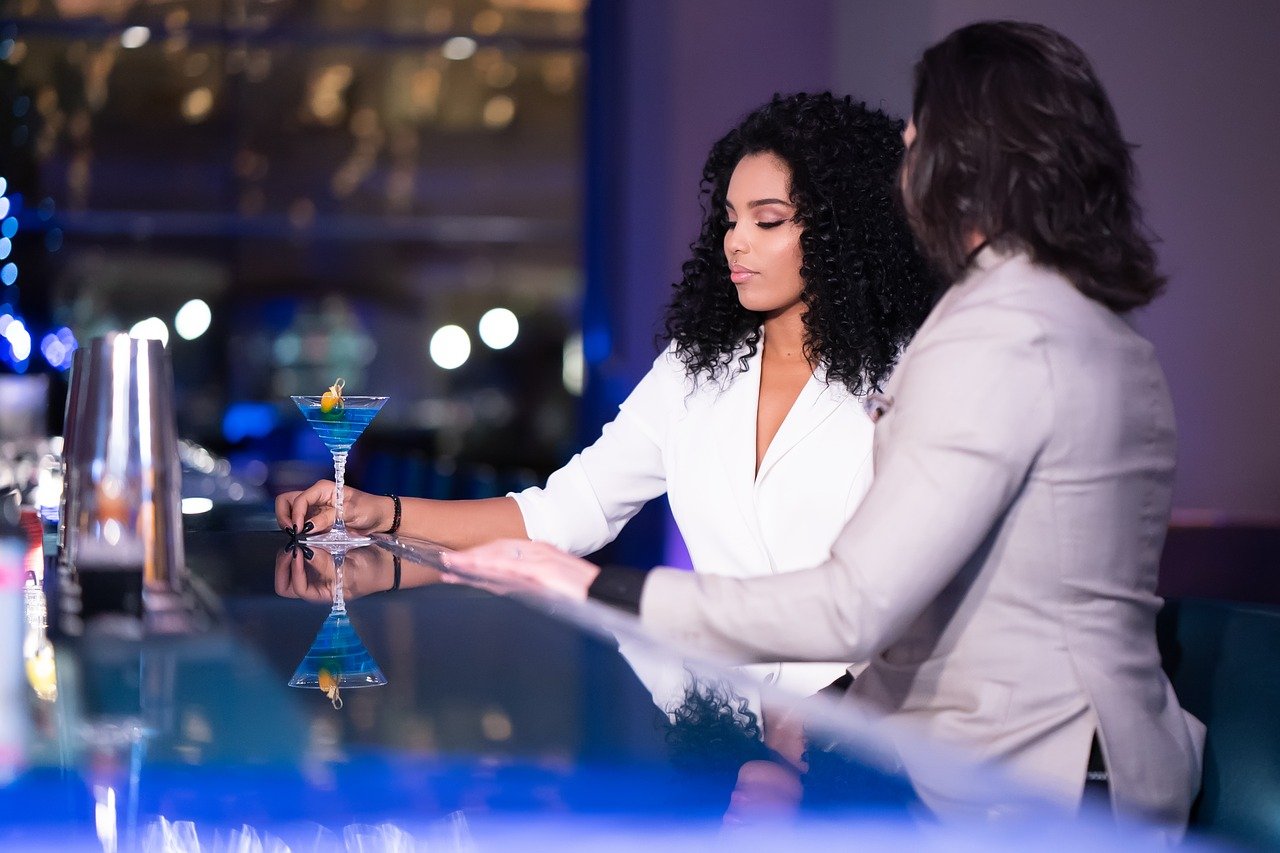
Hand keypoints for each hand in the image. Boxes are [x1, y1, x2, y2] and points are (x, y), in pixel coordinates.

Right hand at [274, 481, 390, 534]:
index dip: (296, 514)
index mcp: (323, 489)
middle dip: (285, 516)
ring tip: (297, 537)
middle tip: (292, 532)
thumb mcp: (351, 512)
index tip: (299, 529)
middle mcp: (316, 497)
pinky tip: (303, 540)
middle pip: (287, 501)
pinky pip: (301, 524)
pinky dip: (298, 531)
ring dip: (290, 524)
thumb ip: (328, 518)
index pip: (300, 499)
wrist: (379, 518)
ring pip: (291, 512)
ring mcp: (315, 509)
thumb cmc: (369, 509)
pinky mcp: (317, 521)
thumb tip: (308, 526)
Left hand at [274, 542, 437, 601]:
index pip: (296, 588)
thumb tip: (306, 552)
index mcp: (320, 594)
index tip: (299, 553)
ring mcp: (313, 573)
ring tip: (296, 541)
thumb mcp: (350, 571)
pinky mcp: (316, 559)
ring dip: (288, 555)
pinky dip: (296, 547)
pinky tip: (303, 537)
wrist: (385, 563)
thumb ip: (327, 564)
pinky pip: (298, 556)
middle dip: (283, 565)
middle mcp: (313, 585)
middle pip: (285, 583)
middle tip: (291, 547)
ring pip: (288, 569)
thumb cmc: (370, 573)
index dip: (295, 571)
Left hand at [443, 539, 599, 601]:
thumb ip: (532, 584)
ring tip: (449, 566)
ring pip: (497, 556)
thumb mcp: (554, 586)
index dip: (478, 556)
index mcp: (540, 553)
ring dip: (471, 561)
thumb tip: (510, 589)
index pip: (502, 551)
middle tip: (443, 562)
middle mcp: (537, 551)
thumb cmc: (584, 594)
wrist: (607, 594)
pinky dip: (488, 567)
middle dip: (469, 557)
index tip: (457, 563)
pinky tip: (472, 570)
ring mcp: (539, 559)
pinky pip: (509, 566)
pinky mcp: (541, 570)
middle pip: (495, 550)